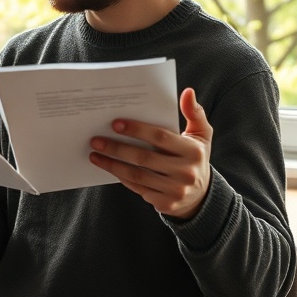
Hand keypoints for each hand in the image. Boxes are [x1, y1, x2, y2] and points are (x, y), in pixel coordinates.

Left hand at [89, 87, 212, 218]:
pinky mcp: (165, 203)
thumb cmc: (195, 158)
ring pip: (137, 175)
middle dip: (117, 148)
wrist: (201, 196)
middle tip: (96, 140)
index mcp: (193, 152)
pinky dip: (121, 177)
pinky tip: (108, 167)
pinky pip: (138, 188)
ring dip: (112, 164)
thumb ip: (194, 113)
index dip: (137, 130)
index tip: (115, 124)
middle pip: (144, 158)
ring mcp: (175, 190)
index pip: (160, 138)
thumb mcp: (201, 135)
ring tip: (95, 155)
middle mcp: (185, 172)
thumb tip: (187, 92)